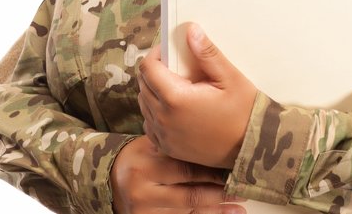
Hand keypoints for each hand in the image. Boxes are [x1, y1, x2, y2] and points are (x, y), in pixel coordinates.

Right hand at [110, 135, 243, 213]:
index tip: (234, 171)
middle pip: (190, 196)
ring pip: (187, 213)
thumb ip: (178, 146)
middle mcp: (143, 190)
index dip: (213, 172)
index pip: (187, 170)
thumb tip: (218, 148)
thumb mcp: (153, 144)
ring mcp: (144, 211)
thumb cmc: (140, 156)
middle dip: (220, 195)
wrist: (110, 180)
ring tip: (237, 208)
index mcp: (147, 164)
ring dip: (215, 212)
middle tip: (241, 191)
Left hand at [138, 23, 257, 168]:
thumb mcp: (230, 77)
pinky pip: (150, 124)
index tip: (170, 49)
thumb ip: (207, 54)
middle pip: (143, 85)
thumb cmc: (244, 111)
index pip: (148, 68)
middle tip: (176, 64)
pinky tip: (176, 106)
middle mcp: (164, 119)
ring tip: (177, 84)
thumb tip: (190, 31)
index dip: (156, 53)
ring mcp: (164, 136)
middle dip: (154, 70)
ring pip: (144, 104)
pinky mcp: (168, 148)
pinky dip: (156, 111)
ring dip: (153, 90)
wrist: (251, 149)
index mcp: (176, 98)